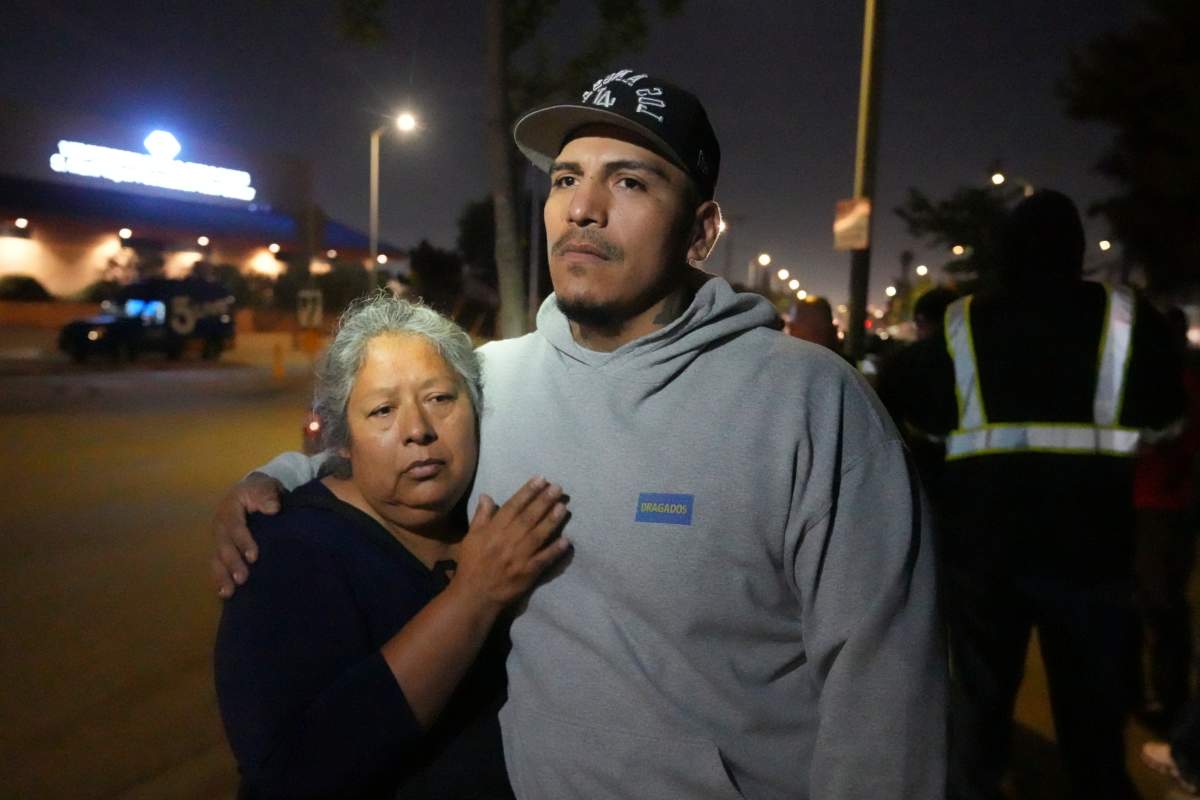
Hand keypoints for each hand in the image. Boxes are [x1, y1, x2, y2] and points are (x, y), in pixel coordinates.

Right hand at [211, 472, 281, 597]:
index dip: (243, 541)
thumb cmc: (260, 492)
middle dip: (232, 563)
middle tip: (242, 579)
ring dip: (221, 576)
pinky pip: (218, 564)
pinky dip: (220, 578)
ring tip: (228, 593)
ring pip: (217, 558)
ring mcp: (220, 538)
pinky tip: (225, 593)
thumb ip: (268, 496)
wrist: (253, 493)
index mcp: (229, 509)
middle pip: (223, 546)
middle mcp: (220, 525)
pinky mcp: (223, 549)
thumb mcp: (265, 487)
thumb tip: (272, 508)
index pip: (235, 526)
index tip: (254, 557)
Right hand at [453, 477, 569, 609]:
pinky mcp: (527, 573)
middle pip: (528, 518)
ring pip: (538, 536)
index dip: (527, 492)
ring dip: (551, 521)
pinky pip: (543, 560)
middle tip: (558, 488)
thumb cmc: (472, 564)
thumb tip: (486, 495)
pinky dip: (554, 550)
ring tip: (563, 507)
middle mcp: (507, 541)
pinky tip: (566, 541)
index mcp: (493, 531)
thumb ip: (481, 516)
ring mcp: (518, 558)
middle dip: (544, 501)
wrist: (474, 595)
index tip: (540, 479)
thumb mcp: (471, 537)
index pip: (513, 507)